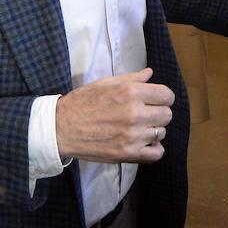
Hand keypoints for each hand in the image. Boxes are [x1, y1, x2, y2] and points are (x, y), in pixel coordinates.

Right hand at [55, 68, 173, 163]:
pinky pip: (156, 154)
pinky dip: (154, 149)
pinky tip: (143, 143)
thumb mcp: (105, 83)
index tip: (155, 100)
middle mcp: (134, 114)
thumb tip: (149, 74)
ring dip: (152, 130)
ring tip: (137, 128)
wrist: (60, 127)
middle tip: (145, 114)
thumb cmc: (81, 102)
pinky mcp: (127, 154)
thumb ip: (131, 79)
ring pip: (161, 133)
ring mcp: (132, 136)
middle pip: (167, 115)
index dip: (162, 97)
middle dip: (158, 113)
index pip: (167, 96)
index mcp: (130, 92)